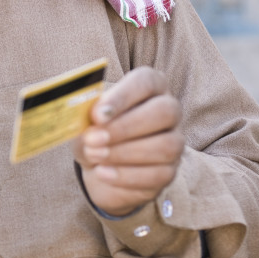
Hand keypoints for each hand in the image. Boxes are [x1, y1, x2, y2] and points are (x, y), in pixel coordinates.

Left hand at [72, 66, 184, 215]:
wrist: (97, 166)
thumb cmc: (94, 131)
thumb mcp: (84, 119)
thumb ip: (86, 112)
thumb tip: (91, 117)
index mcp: (150, 87)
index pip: (146, 82)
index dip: (123, 96)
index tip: (97, 114)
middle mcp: (169, 111)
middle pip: (164, 112)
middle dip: (125, 127)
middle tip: (93, 139)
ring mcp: (174, 142)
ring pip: (165, 146)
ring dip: (124, 153)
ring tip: (94, 156)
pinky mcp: (169, 171)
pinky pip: (158, 174)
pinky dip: (126, 175)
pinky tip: (102, 172)